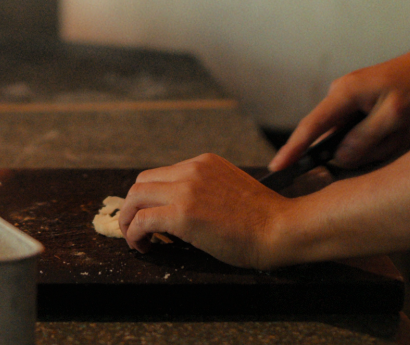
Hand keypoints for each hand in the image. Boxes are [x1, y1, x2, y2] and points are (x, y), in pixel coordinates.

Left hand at [116, 153, 295, 269]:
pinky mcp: (182, 214)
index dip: (149, 197)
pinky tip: (143, 246)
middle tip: (135, 227)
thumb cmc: (264, 218)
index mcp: (204, 163)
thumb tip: (182, 209)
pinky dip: (134, 234)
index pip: (161, 174)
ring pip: (135, 197)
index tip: (149, 215)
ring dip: (128, 219)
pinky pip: (142, 220)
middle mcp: (191, 170)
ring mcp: (185, 190)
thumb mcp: (230, 189)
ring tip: (135, 238)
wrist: (280, 228)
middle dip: (133, 206)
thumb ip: (205, 190)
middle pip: (142, 183)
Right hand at [270, 28, 409, 172]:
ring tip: (401, 129)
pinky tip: (399, 128)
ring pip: (353, 140)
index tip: (276, 167)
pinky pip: (362, 133)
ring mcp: (350, 101)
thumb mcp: (393, 116)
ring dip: (378, 143)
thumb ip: (363, 138)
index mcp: (343, 93)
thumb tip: (338, 157)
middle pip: (337, 139)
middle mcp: (340, 95)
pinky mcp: (360, 107)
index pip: (311, 126)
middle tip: (394, 137)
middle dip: (365, 148)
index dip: (292, 149)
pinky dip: (381, 138)